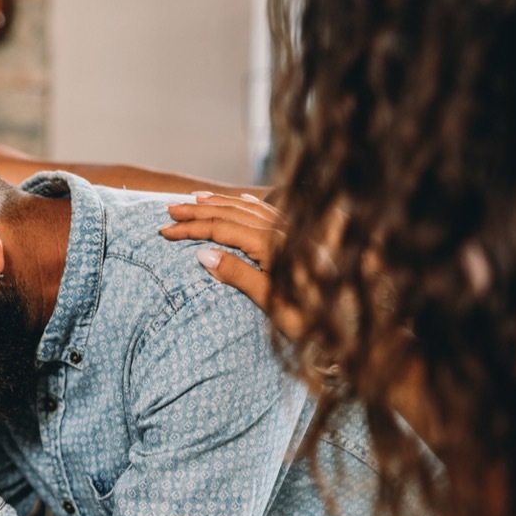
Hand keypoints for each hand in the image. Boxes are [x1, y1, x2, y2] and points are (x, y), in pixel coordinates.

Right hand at [161, 193, 302, 339]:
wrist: (351, 316)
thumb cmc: (310, 315)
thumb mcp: (270, 301)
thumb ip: (238, 274)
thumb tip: (202, 254)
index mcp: (269, 246)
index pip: (221, 229)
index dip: (191, 229)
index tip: (165, 231)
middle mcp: (280, 231)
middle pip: (231, 213)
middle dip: (198, 210)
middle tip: (171, 209)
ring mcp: (291, 231)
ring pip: (248, 209)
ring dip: (219, 203)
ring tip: (196, 198)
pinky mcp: (300, 237)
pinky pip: (267, 211)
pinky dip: (247, 204)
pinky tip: (241, 201)